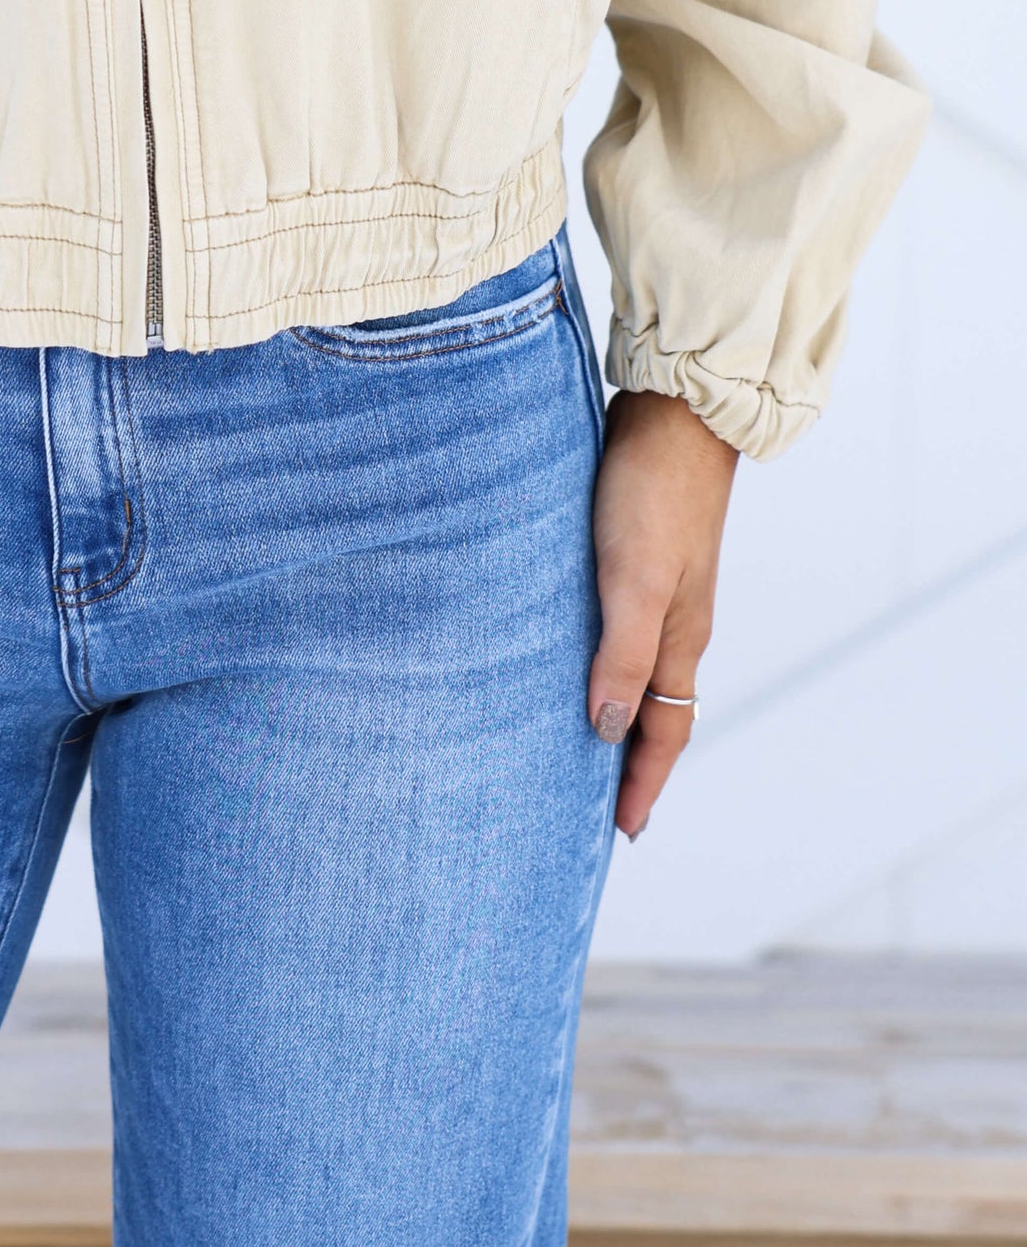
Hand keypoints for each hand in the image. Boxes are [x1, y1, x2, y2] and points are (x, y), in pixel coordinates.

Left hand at [588, 390, 737, 840]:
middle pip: (656, 710)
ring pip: (637, 669)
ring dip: (615, 712)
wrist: (676, 413)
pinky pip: (619, 629)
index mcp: (681, 638)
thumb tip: (607, 729)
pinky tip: (565, 652)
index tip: (622, 833)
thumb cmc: (652, 493)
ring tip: (577, 743)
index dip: (642, 783)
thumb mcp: (635, 580)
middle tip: (597, 806)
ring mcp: (659, 588)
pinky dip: (601, 660)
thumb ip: (623, 653)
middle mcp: (675, 622)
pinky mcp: (635, 554)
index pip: (664, 732)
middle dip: (630, 761)